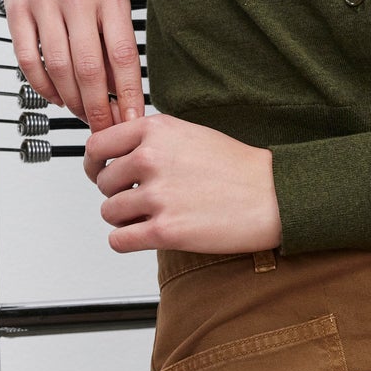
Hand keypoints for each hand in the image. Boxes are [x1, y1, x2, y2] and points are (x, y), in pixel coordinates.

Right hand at [2, 0, 142, 134]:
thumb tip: (118, 92)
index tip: (131, 118)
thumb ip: (115, 39)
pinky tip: (55, 96)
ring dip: (71, 100)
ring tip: (81, 113)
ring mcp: (44, 4)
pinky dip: (42, 86)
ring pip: (58, 67)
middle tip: (103, 128)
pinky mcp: (17, 11)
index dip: (127, 93)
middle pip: (89, 68)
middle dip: (97, 108)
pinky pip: (28, 60)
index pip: (122, 55)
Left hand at [82, 112, 282, 254]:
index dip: (95, 163)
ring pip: (109, 212)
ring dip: (124, 219)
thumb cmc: (239, 167)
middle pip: (103, 183)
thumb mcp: (190, 134)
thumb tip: (115, 152)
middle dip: (117, 193)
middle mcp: (151, 158)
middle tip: (142, 198)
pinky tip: (145, 235)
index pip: (97, 146)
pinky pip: (118, 240)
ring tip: (152, 216)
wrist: (275, 196)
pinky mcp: (164, 230)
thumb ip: (152, 139)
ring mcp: (157, 195)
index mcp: (156, 130)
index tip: (99, 172)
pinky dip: (126, 240)